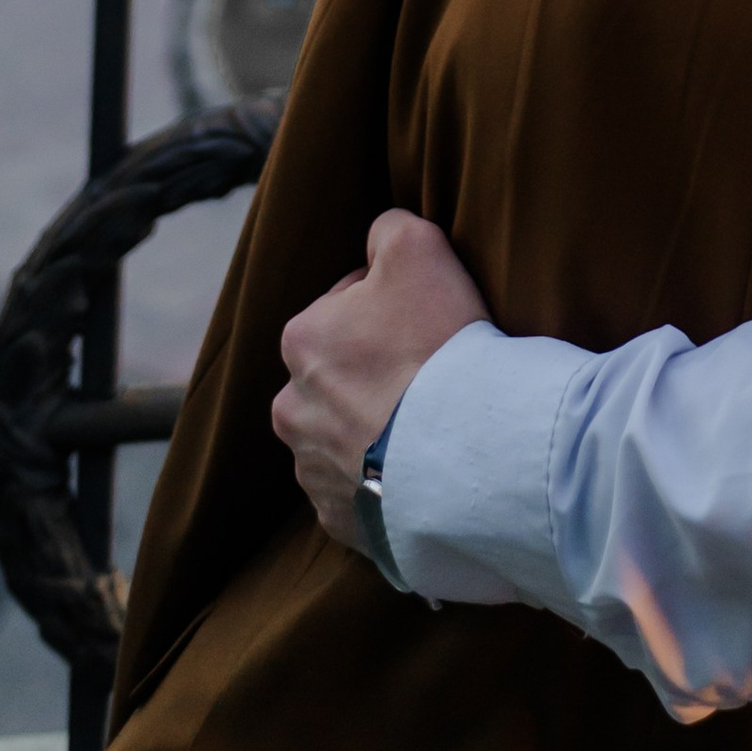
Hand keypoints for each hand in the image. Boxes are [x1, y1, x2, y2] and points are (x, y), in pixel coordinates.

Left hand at [272, 209, 490, 548]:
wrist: (460, 453)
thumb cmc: (435, 344)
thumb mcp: (418, 247)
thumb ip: (387, 229)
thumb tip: (377, 239)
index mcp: (300, 341)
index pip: (345, 308)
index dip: (389, 308)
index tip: (425, 321)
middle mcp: (291, 408)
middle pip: (338, 376)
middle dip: (372, 373)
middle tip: (428, 375)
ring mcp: (313, 471)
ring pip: (343, 437)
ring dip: (374, 429)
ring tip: (427, 428)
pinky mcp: (340, 521)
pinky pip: (361, 492)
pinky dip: (385, 481)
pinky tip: (422, 468)